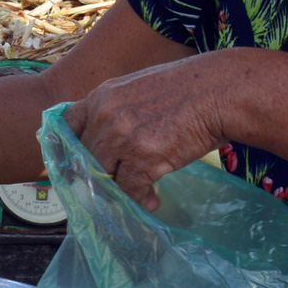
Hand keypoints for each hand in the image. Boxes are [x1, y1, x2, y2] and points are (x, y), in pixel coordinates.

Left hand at [62, 51, 242, 210]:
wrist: (220, 92)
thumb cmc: (187, 87)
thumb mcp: (139, 87)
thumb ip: (117, 108)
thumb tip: (106, 136)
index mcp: (102, 96)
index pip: (67, 126)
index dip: (70, 147)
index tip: (75, 163)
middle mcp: (105, 116)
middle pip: (86, 156)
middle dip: (99, 173)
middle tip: (112, 186)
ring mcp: (123, 138)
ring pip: (104, 175)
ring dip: (119, 189)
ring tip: (137, 193)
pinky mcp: (143, 159)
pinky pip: (129, 189)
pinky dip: (140, 199)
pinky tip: (153, 200)